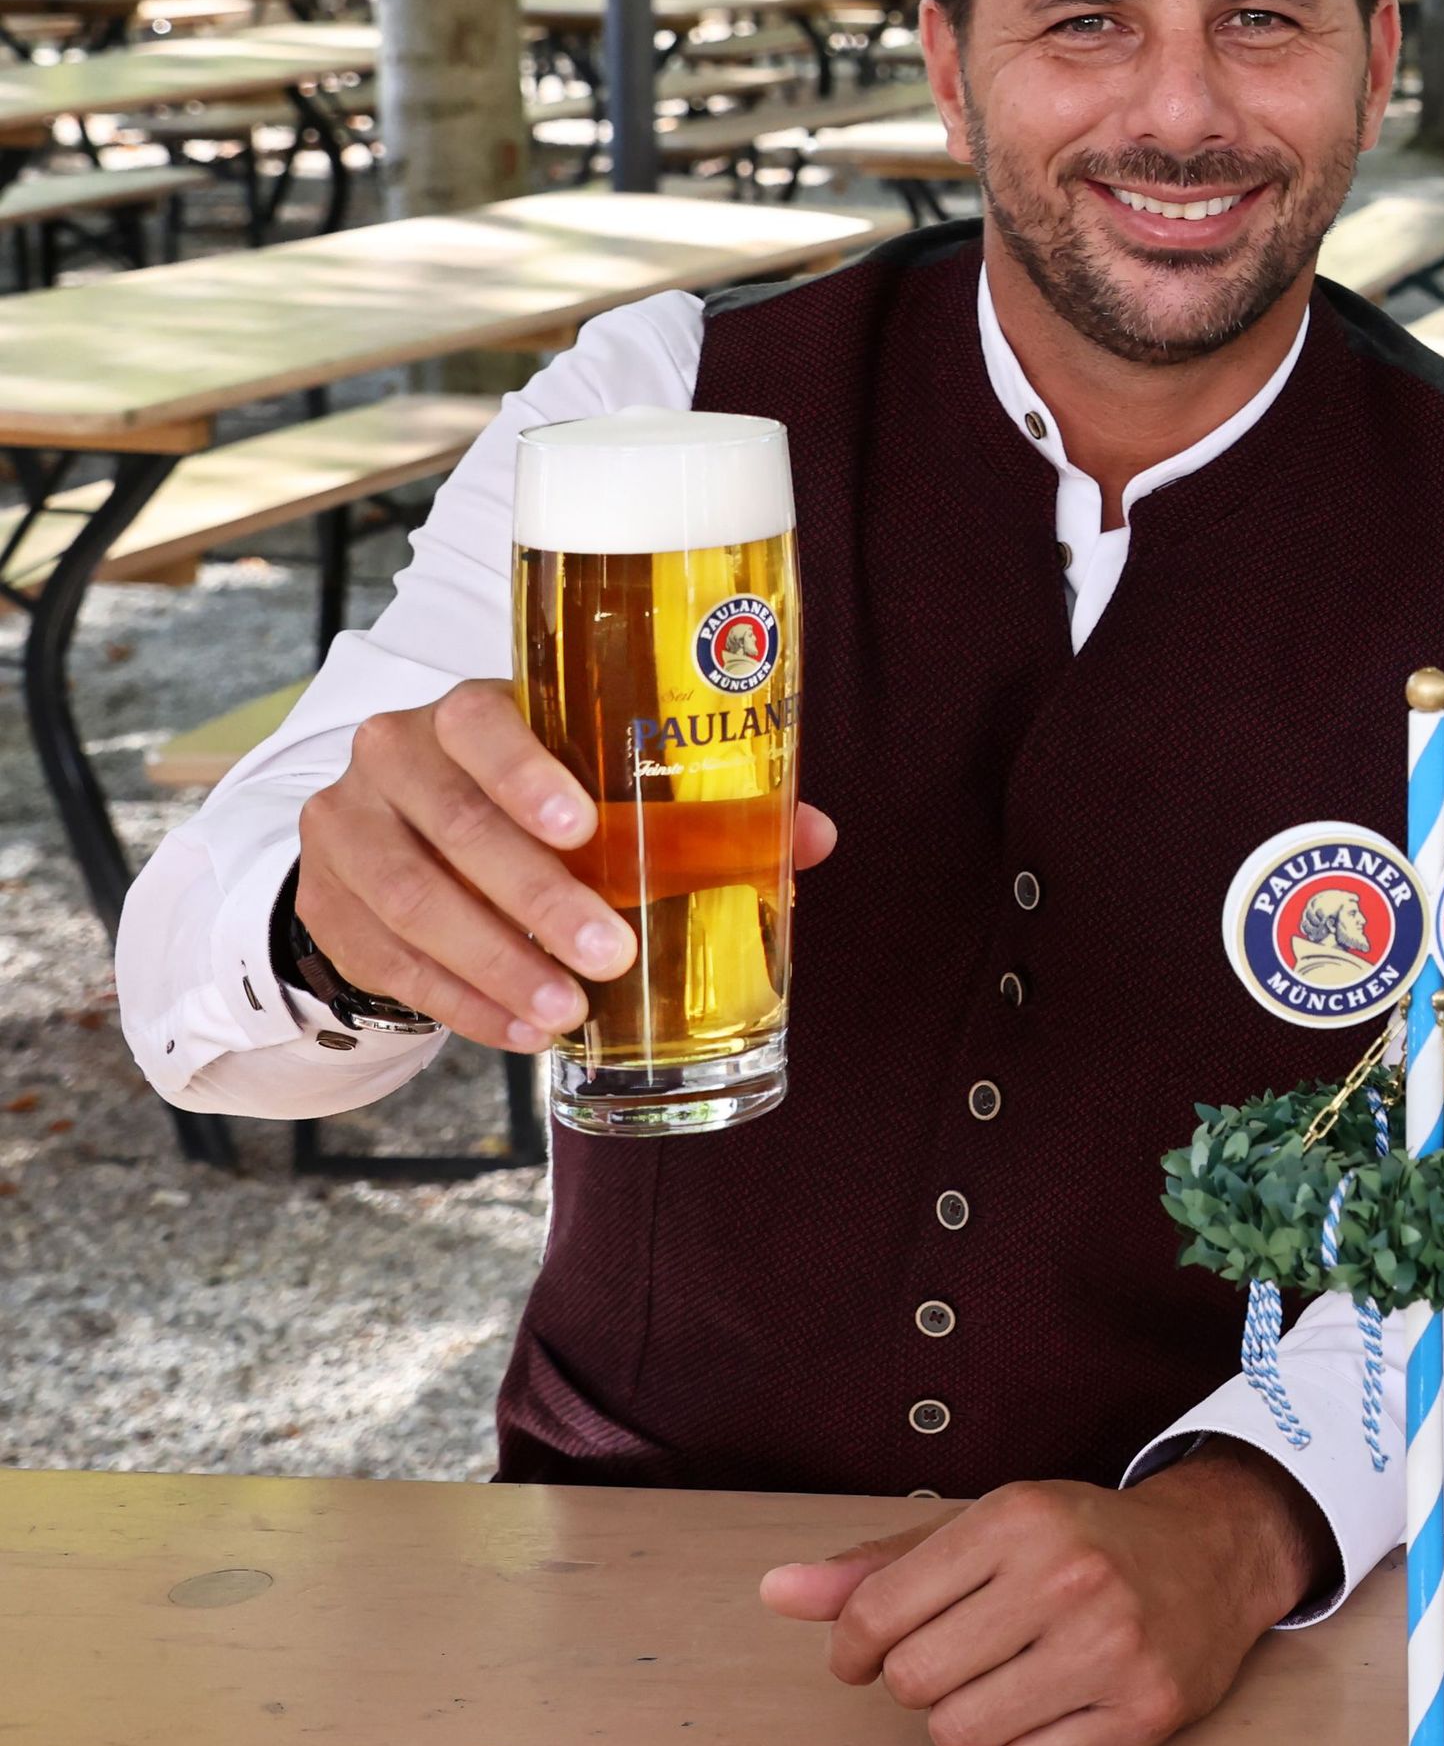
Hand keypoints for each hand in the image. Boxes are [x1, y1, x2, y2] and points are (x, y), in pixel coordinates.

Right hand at [293, 682, 838, 1050]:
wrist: (404, 829)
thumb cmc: (534, 801)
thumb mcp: (597, 787)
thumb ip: (698, 813)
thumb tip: (815, 836)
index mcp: (463, 713)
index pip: (479, 724)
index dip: (525, 773)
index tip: (585, 828)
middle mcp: (390, 759)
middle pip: (454, 827)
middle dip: (535, 899)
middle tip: (610, 954)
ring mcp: (346, 830)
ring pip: (411, 901)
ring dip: (495, 963)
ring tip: (566, 1011)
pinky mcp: (326, 902)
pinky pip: (388, 961)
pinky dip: (459, 1002)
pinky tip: (520, 1032)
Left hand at [755, 1450, 1321, 1745]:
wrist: (1217, 1553)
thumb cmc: (1081, 1543)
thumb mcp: (984, 1530)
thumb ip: (879, 1567)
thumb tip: (775, 1592)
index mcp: (1019, 1521)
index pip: (875, 1615)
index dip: (852, 1649)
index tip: (866, 1654)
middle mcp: (1070, 1579)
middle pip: (913, 1683)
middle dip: (918, 1682)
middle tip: (960, 1660)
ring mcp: (1115, 1649)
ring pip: (961, 1735)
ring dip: (968, 1719)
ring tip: (1008, 1682)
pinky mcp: (1147, 1712)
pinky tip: (1059, 1705)